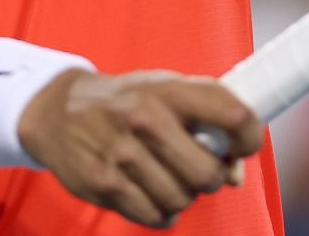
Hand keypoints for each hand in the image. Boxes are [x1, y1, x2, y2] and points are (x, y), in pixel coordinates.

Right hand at [18, 69, 262, 228]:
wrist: (58, 111)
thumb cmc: (126, 101)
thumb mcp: (166, 91)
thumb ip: (207, 121)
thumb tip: (236, 174)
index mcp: (169, 91)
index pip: (233, 115)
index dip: (250, 137)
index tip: (243, 146)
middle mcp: (146, 119)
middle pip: (209, 174)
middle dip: (212, 178)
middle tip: (201, 169)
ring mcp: (123, 154)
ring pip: (182, 200)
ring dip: (183, 196)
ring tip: (170, 178)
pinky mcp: (104, 184)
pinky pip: (153, 217)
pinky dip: (160, 213)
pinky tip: (152, 193)